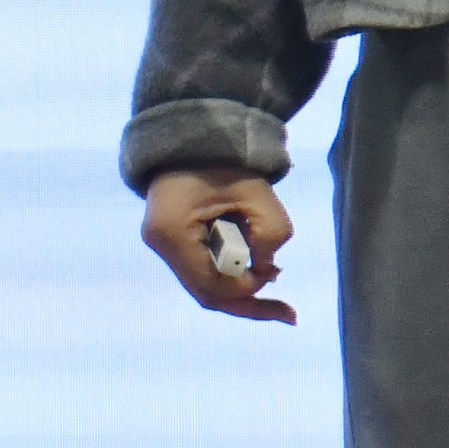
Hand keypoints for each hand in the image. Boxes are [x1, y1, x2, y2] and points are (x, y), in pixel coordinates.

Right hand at [142, 168, 298, 324]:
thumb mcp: (259, 194)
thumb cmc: (224, 159)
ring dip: (240, 286)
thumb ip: (271, 234)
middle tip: (288, 313)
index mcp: (173, 233)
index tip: (274, 272)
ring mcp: (161, 242)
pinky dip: (229, 271)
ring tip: (275, 279)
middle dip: (248, 301)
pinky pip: (200, 268)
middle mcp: (160, 243)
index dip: (247, 289)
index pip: (212, 285)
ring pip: (203, 284)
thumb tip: (266, 267)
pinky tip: (255, 268)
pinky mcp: (170, 239)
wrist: (193, 134)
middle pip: (206, 292)